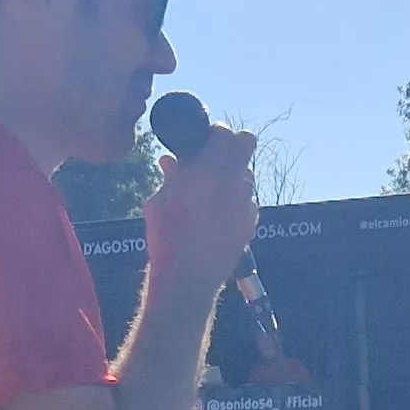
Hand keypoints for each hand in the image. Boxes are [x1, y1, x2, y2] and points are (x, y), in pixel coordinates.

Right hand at [143, 121, 259, 304]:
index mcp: (209, 172)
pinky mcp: (251, 223)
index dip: (215, 131)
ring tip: (211, 188)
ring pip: (247, 173)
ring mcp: (246, 204)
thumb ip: (171, 175)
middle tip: (214, 154)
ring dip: (232, 173)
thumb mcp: (159, 200)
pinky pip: (247, 199)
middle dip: (231, 144)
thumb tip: (172, 160)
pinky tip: (217, 212)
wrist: (186, 278)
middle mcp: (233, 184)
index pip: (225, 133)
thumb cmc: (166, 237)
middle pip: (247, 143)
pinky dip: (235, 199)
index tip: (205, 138)